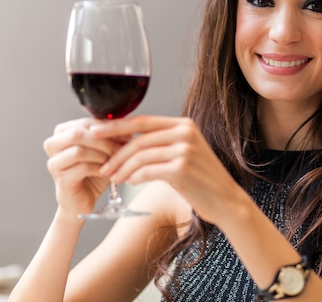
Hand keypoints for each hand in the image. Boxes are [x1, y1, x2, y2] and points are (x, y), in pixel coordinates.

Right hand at [43, 118, 126, 217]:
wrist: (84, 199)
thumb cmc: (93, 172)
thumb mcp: (104, 149)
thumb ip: (111, 136)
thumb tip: (126, 125)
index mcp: (62, 133)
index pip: (85, 123)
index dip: (107, 127)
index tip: (126, 134)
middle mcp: (53, 145)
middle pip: (77, 134)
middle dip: (103, 140)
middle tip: (121, 147)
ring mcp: (54, 163)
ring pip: (78, 151)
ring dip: (101, 155)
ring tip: (115, 160)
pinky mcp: (61, 180)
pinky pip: (81, 168)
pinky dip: (98, 168)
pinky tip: (107, 171)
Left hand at [91, 116, 244, 224]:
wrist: (226, 200)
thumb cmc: (200, 180)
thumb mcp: (181, 154)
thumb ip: (158, 145)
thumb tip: (122, 144)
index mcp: (183, 124)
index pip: (142, 121)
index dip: (116, 126)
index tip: (95, 131)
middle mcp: (185, 133)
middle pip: (138, 139)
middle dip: (116, 153)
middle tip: (102, 165)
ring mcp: (185, 149)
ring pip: (140, 156)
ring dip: (122, 168)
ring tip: (114, 178)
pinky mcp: (182, 168)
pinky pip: (147, 171)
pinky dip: (134, 177)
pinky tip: (129, 183)